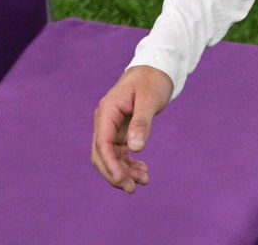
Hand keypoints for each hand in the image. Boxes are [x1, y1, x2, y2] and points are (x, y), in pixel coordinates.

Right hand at [90, 65, 173, 192]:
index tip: (122, 179)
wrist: (156, 69)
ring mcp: (112, 126)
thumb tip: (136, 149)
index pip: (102, 144)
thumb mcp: (149, 99)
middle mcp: (105, 120)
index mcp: (107, 111)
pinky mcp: (121, 130)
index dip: (110, 164)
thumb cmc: (152, 80)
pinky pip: (121, 152)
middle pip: (102, 154)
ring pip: (112, 156)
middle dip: (115, 173)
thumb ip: (142, 123)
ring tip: (144, 181)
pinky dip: (130, 163)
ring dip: (124, 171)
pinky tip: (143, 171)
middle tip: (132, 188)